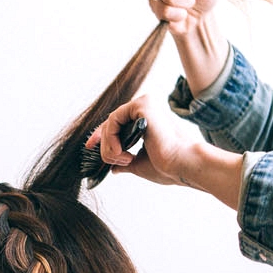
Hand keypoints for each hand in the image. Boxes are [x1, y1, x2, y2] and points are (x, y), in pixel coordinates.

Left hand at [85, 95, 243, 209]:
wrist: (181, 165)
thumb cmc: (167, 166)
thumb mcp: (139, 164)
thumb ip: (125, 162)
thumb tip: (114, 168)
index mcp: (147, 121)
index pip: (117, 124)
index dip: (101, 135)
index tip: (90, 147)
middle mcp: (146, 109)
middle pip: (111, 122)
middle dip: (101, 142)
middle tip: (106, 159)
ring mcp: (144, 104)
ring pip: (110, 123)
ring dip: (109, 146)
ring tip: (122, 160)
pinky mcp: (142, 105)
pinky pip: (113, 120)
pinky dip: (112, 139)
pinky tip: (122, 152)